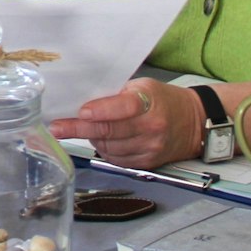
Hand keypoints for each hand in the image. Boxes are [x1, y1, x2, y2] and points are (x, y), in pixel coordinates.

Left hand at [48, 79, 201, 169]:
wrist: (193, 123)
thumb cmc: (162, 100)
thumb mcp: (142, 87)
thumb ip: (117, 95)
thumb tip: (82, 102)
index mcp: (149, 102)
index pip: (123, 107)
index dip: (101, 110)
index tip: (81, 112)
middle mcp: (152, 127)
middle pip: (110, 131)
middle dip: (79, 130)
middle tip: (56, 128)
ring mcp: (151, 148)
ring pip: (109, 147)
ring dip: (92, 139)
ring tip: (85, 129)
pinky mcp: (148, 163)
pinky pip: (117, 160)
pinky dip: (105, 150)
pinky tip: (103, 140)